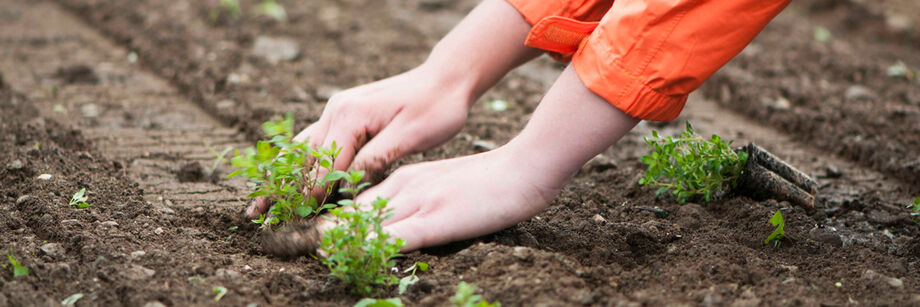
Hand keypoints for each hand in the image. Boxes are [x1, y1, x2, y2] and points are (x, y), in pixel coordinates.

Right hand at [245, 0, 539, 218]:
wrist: (446, 78)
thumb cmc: (436, 108)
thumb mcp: (411, 136)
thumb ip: (377, 158)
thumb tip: (347, 183)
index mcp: (350, 115)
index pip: (324, 164)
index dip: (308, 196)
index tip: (292, 221)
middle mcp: (336, 109)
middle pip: (302, 157)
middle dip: (280, 188)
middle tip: (255, 217)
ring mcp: (338, 109)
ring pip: (303, 148)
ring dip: (283, 176)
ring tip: (260, 202)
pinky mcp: (345, 113)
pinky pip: (316, 140)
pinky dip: (300, 161)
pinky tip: (287, 178)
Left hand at [312, 65, 639, 251]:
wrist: (522, 171)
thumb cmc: (487, 183)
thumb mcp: (442, 188)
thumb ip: (414, 203)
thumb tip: (387, 223)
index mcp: (402, 180)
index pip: (353, 199)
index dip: (321, 215)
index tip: (293, 228)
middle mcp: (401, 187)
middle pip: (348, 209)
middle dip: (311, 226)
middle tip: (276, 238)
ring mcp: (416, 202)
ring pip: (361, 221)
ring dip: (326, 236)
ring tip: (291, 247)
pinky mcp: (434, 219)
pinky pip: (393, 235)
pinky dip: (364, 244)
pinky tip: (344, 253)